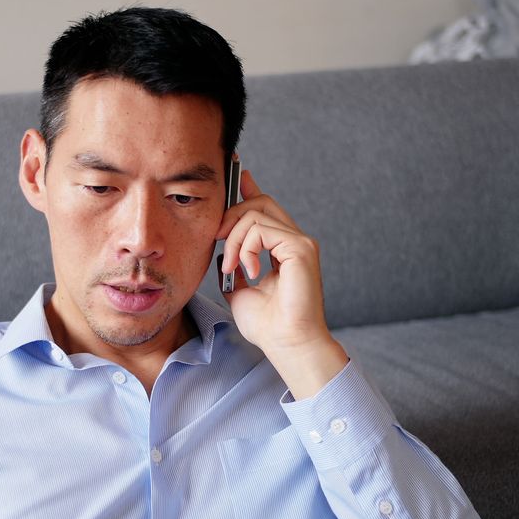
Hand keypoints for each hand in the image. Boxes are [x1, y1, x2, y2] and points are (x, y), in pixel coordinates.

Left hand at [215, 165, 348, 398]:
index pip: (266, 208)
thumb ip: (235, 266)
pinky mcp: (301, 248)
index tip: (237, 173)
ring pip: (255, 214)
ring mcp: (301, 242)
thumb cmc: (268, 325)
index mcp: (283, 248)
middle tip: (216, 240)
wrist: (286, 344)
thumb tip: (224, 252)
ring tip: (231, 267)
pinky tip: (246, 270)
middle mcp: (295, 241)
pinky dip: (245, 247)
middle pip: (259, 202)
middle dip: (230, 215)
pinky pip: (261, 229)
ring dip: (233, 240)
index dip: (250, 188)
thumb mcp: (239, 290)